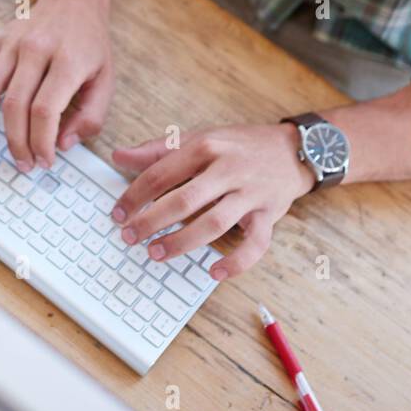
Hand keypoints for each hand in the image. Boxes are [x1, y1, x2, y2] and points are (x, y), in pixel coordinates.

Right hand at [0, 0, 112, 172]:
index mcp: (67, 61)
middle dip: (16, 143)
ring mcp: (13, 42)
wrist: (75, 0)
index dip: (40, 142)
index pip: (44, 110)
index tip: (44, 161)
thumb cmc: (90, 45)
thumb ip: (91, 116)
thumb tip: (62, 144)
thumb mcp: (107, 80)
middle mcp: (36, 50)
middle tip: (22, 164)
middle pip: (14, 105)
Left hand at [110, 123, 314, 280]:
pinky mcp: (269, 214)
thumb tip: (118, 155)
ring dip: (182, 242)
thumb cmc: (239, 146)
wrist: (292, 149)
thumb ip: (158, 150)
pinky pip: (255, 244)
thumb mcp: (200, 138)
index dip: (134, 196)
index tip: (117, 214)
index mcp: (206, 146)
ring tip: (156, 253)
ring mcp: (250, 193)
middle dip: (152, 222)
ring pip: (214, 223)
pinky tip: (214, 272)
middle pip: (184, 200)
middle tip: (129, 237)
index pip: (161, 174)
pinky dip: (236, 262)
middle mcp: (228, 168)